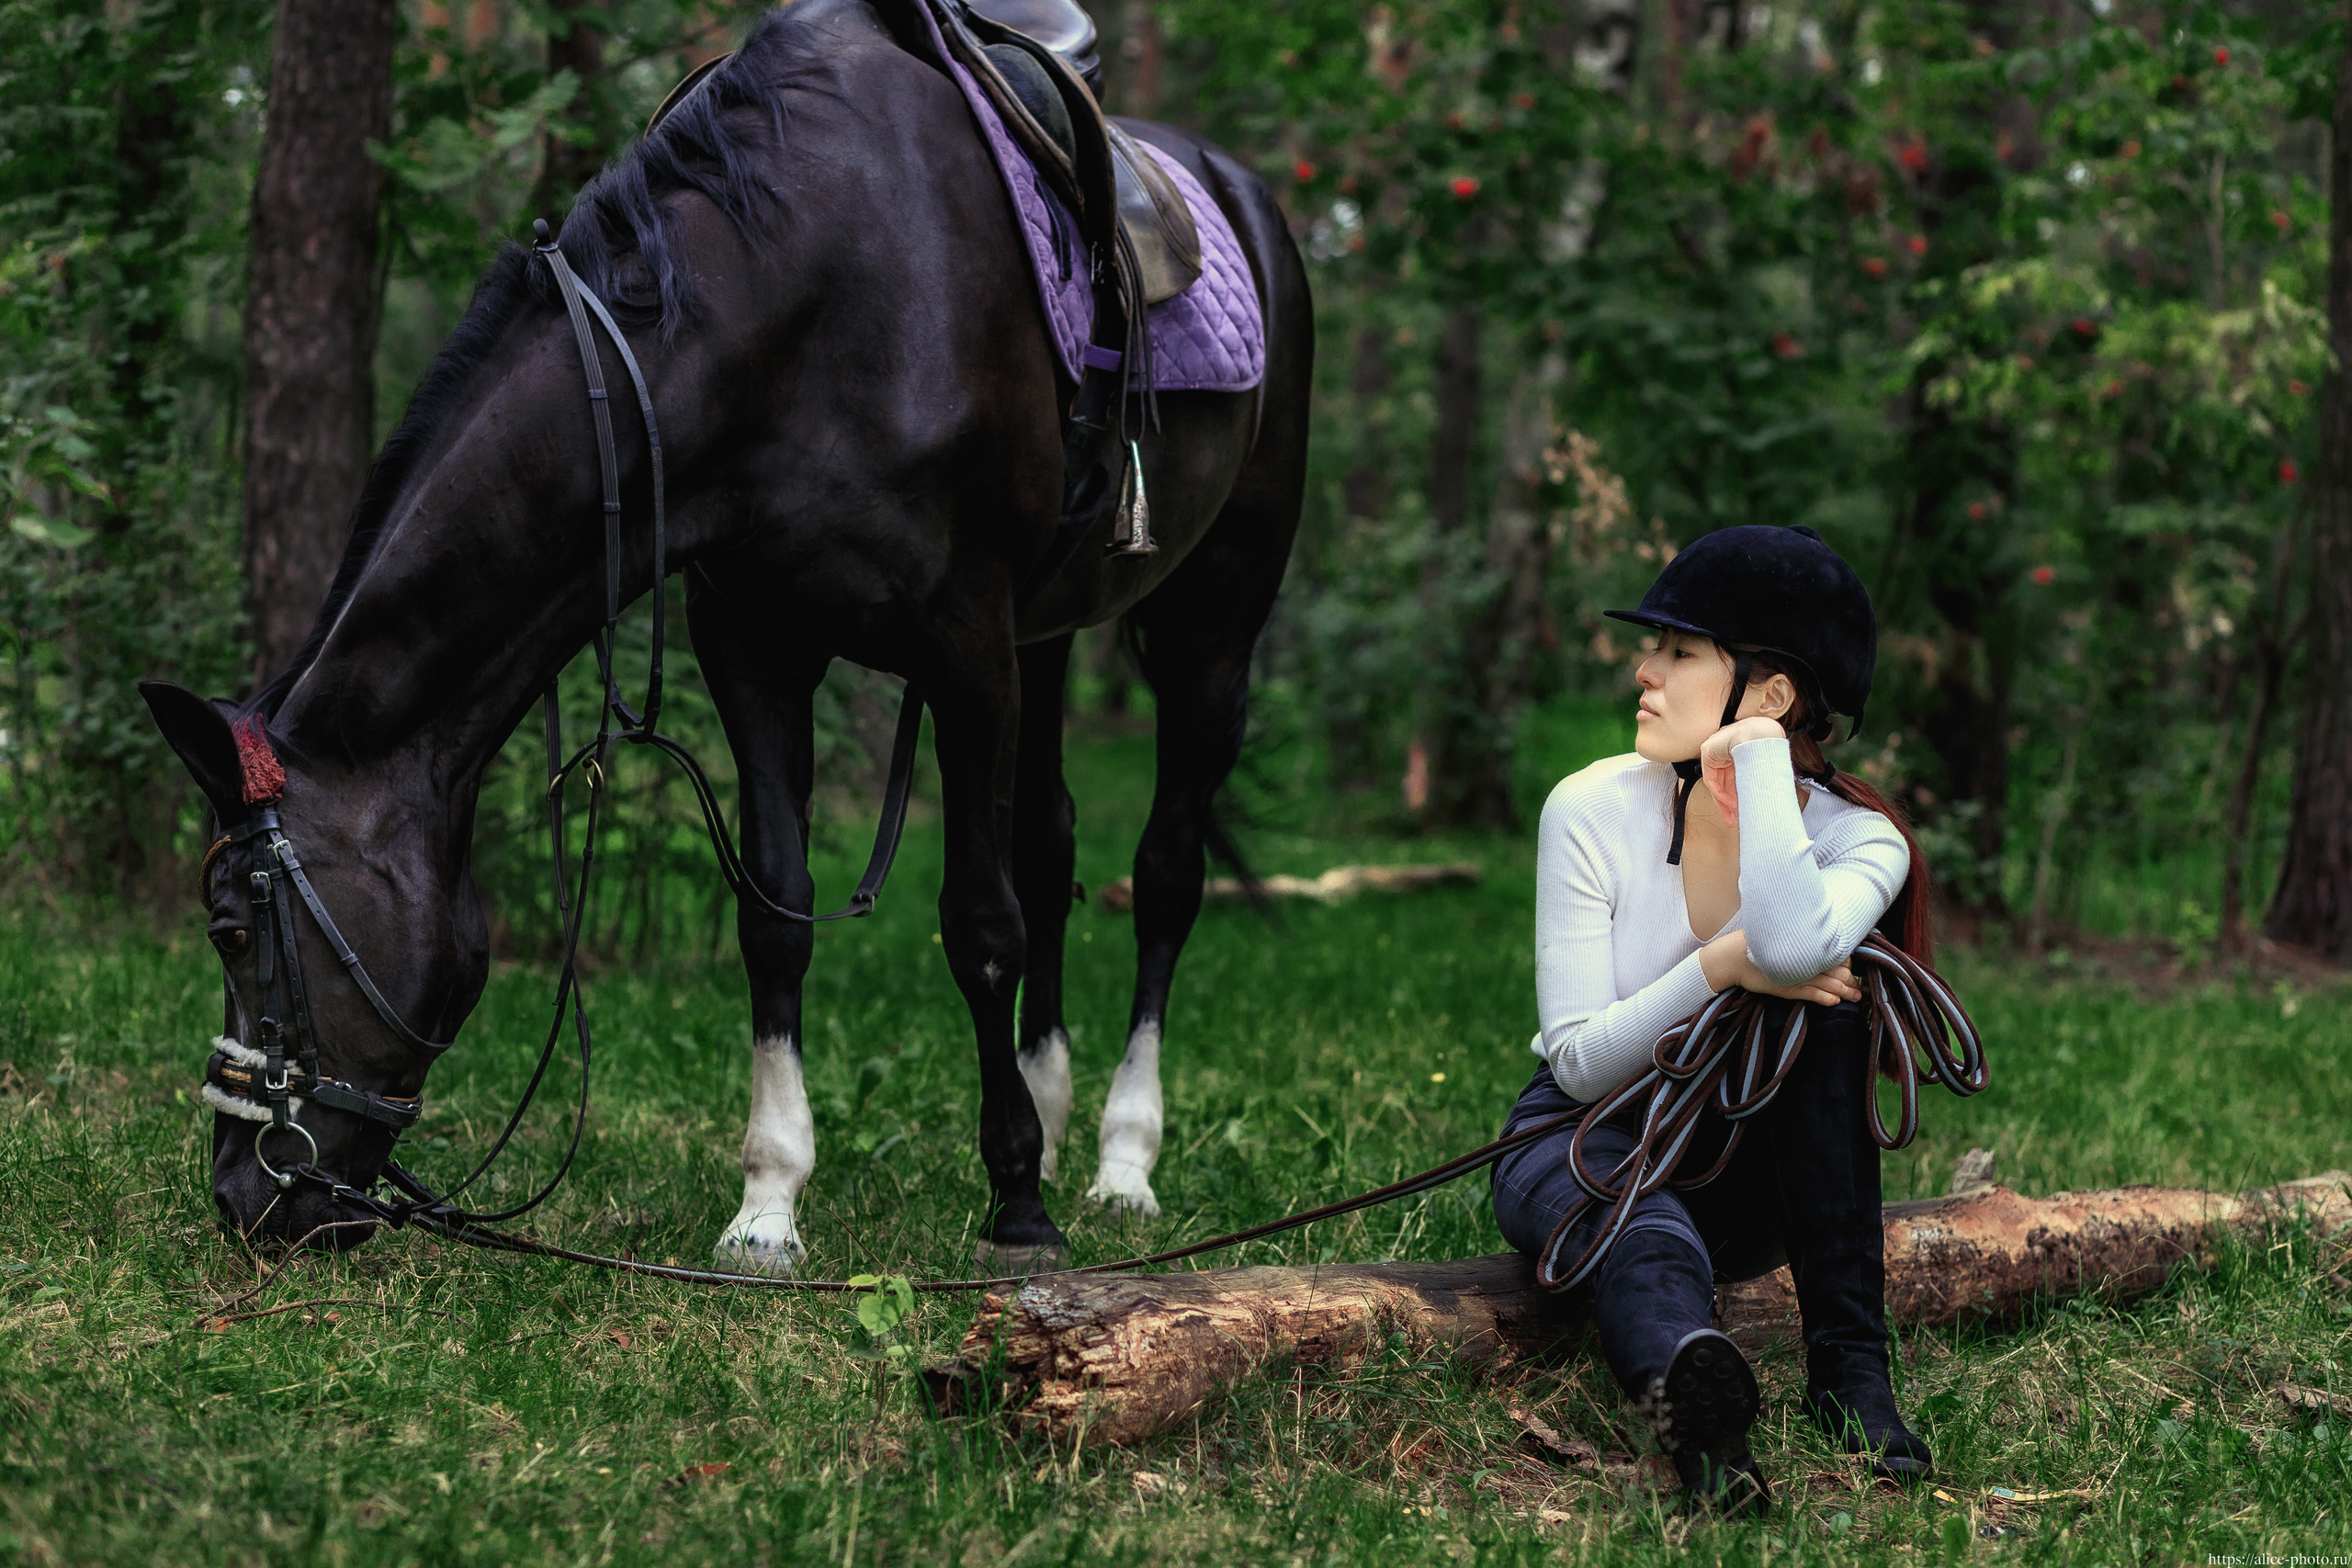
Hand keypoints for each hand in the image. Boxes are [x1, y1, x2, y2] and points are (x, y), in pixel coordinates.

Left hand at [1697, 716, 1785, 825]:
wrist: (1760, 734)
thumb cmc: (1767, 745)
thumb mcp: (1762, 766)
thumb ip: (1757, 778)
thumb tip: (1767, 796)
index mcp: (1738, 750)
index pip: (1733, 775)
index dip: (1737, 794)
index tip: (1742, 809)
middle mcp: (1724, 749)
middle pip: (1724, 781)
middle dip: (1729, 802)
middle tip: (1734, 818)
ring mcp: (1714, 750)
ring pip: (1717, 782)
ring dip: (1724, 802)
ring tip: (1732, 817)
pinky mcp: (1707, 753)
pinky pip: (1711, 779)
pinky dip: (1720, 793)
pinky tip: (1729, 804)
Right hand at [1699, 930, 1862, 1006]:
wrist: (1732, 957)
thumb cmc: (1754, 945)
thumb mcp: (1779, 937)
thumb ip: (1799, 939)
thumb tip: (1817, 938)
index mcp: (1805, 945)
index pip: (1836, 955)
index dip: (1847, 963)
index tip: (1851, 968)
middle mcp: (1804, 959)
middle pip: (1838, 970)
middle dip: (1851, 980)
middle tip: (1859, 987)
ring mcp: (1797, 975)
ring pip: (1830, 984)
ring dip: (1846, 992)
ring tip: (1856, 997)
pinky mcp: (1787, 988)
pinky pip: (1812, 993)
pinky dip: (1825, 998)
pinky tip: (1834, 1001)